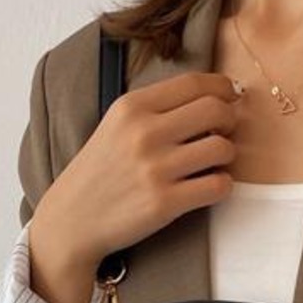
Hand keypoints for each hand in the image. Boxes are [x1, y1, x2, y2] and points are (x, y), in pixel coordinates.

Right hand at [30, 69, 243, 275]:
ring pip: (223, 148)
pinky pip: (218, 186)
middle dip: (230, 120)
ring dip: (227, 156)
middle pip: (215, 109)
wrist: (72, 219)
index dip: (222, 87)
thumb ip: (156, 109)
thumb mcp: (116, 126)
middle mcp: (144, 133)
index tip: (230, 96)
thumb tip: (210, 97)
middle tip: (224, 132)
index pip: (193, 83)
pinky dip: (223, 185)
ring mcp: (155, 169)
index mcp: (132, 107)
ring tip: (212, 164)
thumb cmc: (100, 173)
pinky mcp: (164, 203)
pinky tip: (209, 186)